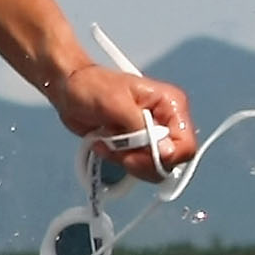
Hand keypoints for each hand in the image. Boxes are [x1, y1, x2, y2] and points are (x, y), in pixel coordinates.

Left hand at [47, 61, 197, 179]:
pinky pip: (133, 166)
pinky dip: (116, 160)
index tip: (137, 156)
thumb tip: (165, 152)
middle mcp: (166, 122)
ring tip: (107, 142)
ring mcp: (150, 136)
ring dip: (125, 160)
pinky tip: (103, 145)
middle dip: (141, 160)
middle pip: (169, 161)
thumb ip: (141, 129)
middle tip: (118, 150)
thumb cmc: (92, 87)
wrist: (69, 89)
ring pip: (151, 167)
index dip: (165, 158)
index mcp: (171, 106)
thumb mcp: (117, 105)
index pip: (185, 145)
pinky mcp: (134, 145)